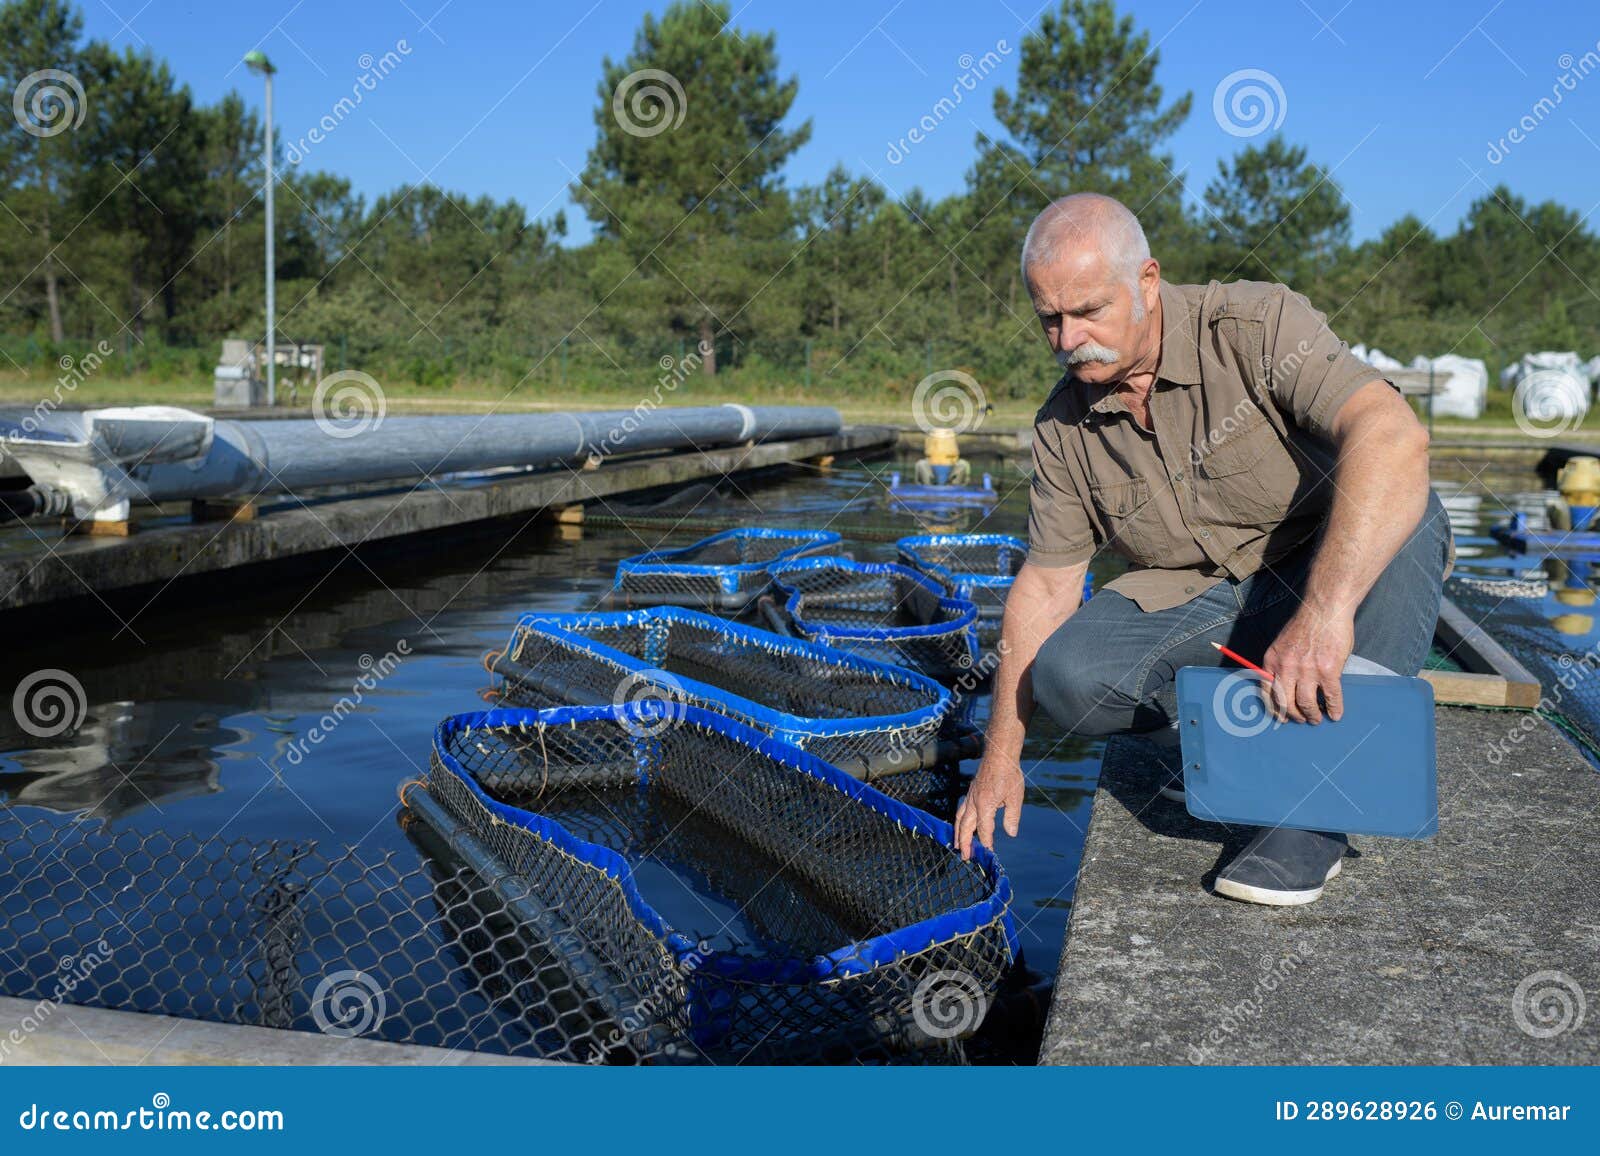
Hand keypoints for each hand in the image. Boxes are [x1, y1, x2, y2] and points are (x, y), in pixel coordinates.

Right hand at [953, 751, 1024, 859]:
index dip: (986, 843)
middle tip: (965, 857)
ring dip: (958, 833)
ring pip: (960, 819)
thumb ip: (1012, 817)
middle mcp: (974, 802)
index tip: (988, 853)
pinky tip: (962, 825)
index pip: (984, 830)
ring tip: (957, 845)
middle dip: (965, 843)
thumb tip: (1011, 833)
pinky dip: (959, 821)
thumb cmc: (1008, 774)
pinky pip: (961, 810)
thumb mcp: (1015, 797)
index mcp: (985, 805)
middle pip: (965, 827)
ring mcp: (970, 797)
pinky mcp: (970, 792)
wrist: (999, 754)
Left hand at [1262, 606, 1354, 723]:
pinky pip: (1331, 698)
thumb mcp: (1282, 645)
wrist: (1324, 610)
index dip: (1275, 708)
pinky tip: (1336, 714)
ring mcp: (1308, 671)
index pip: (1267, 692)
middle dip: (1293, 716)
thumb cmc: (1305, 625)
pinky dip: (1334, 709)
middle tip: (1301, 720)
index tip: (1281, 717)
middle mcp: (1287, 668)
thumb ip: (1281, 664)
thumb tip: (1284, 687)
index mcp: (1272, 661)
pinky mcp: (1328, 672)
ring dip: (1312, 715)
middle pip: (1286, 702)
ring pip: (1307, 704)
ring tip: (1317, 719)